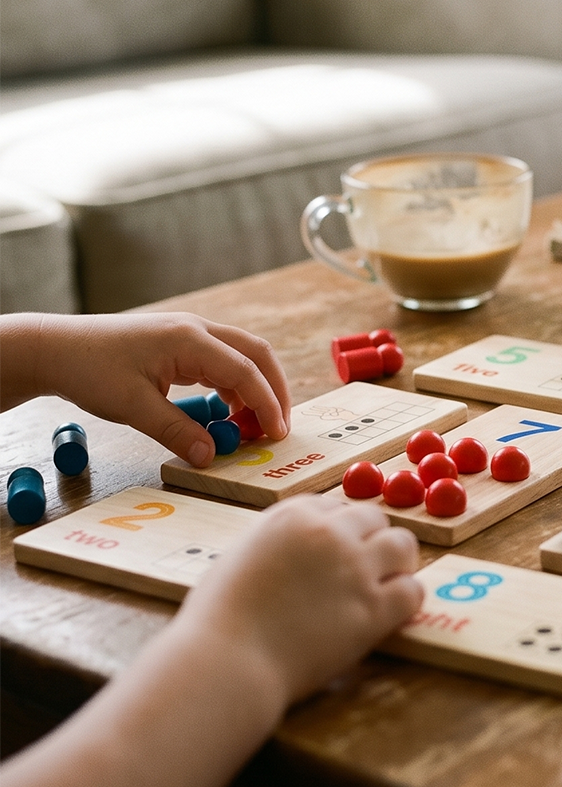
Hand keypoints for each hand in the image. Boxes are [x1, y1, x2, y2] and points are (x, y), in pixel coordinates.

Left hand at [26, 312, 289, 466]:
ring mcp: (190, 334)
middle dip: (275, 390)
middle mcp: (197, 330)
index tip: (277, 433)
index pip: (245, 370)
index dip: (267, 403)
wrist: (56, 348)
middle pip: (256, 354)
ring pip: (242, 356)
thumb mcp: (132, 407)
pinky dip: (234, 386)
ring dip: (255, 388)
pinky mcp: (181, 344)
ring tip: (254, 425)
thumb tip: (211, 456)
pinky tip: (227, 411)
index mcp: (189, 339)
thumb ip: (176, 431)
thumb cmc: (90, 370)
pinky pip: (221, 361)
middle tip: (280, 426)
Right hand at [177, 497, 422, 706]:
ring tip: (390, 580)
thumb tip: (296, 547)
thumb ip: (275, 543)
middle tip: (368, 565)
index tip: (336, 549)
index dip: (339, 528)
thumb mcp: (240, 556)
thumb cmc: (218, 619)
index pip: (335, 505)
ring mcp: (355, 569)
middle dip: (371, 539)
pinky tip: (394, 612)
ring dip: (398, 561)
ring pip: (402, 544)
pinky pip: (412, 590)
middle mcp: (330, 533)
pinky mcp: (373, 609)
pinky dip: (407, 599)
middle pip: (373, 518)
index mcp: (294, 515)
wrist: (225, 662)